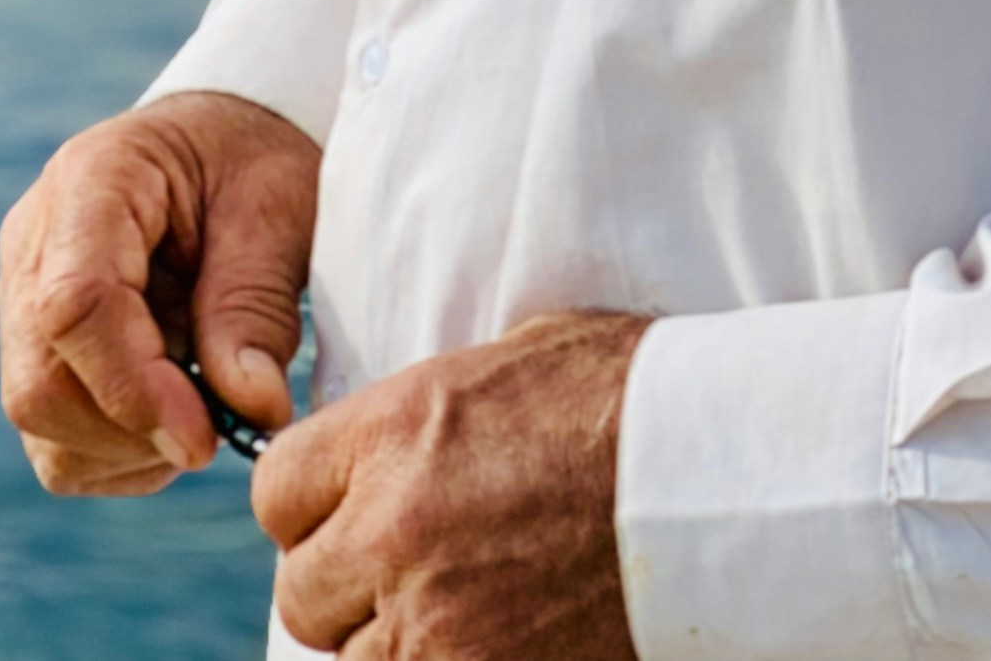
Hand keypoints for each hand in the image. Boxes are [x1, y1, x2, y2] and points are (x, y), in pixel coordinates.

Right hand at [0, 89, 317, 492]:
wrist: (227, 142)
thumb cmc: (255, 159)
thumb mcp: (279, 209)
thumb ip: (257, 305)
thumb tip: (253, 411)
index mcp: (93, 180)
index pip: (76, 305)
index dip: (134, 389)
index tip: (205, 437)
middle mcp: (36, 244)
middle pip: (41, 381)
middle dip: (135, 428)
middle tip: (220, 429)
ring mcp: (24, 299)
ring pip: (41, 422)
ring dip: (131, 447)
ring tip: (206, 406)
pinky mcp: (36, 349)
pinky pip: (54, 439)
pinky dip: (121, 453)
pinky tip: (177, 410)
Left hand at [256, 309, 644, 657]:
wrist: (715, 476)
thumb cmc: (629, 396)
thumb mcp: (510, 360)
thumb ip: (423, 411)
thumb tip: (380, 442)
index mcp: (394, 431)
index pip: (275, 490)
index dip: (311, 505)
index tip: (349, 510)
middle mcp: (392, 528)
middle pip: (300, 591)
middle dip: (346, 584)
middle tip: (410, 570)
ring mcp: (432, 621)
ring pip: (350, 660)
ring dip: (391, 641)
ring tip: (459, 606)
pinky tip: (489, 641)